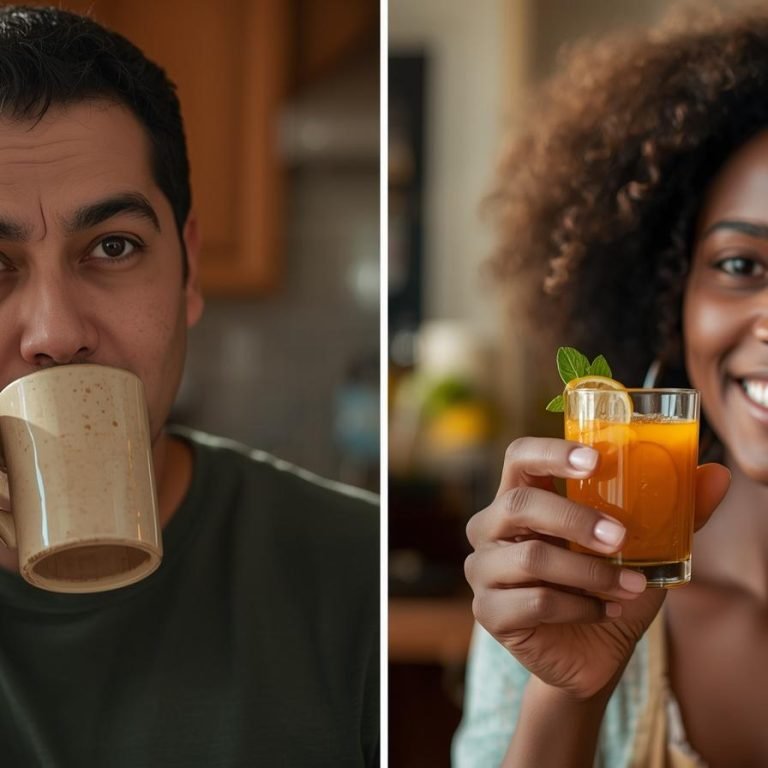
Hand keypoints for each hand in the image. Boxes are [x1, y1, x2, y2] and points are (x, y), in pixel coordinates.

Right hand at [464, 437, 729, 699]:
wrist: (592, 654)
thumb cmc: (607, 586)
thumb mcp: (644, 548)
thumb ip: (673, 513)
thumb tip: (718, 475)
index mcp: (521, 498)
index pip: (519, 457)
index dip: (549, 453)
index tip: (595, 460)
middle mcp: (491, 527)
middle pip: (518, 504)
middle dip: (575, 519)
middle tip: (622, 538)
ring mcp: (483, 570)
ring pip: (531, 558)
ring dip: (589, 573)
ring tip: (630, 586)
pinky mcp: (489, 611)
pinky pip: (534, 602)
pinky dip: (579, 607)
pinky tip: (604, 611)